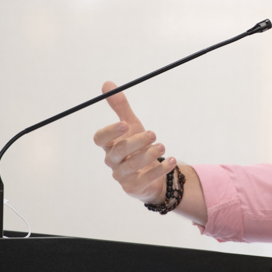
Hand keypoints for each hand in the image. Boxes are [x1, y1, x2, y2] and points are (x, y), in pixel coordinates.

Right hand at [92, 86, 176, 204]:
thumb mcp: (132, 126)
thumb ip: (121, 107)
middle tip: (152, 134)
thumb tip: (107, 83)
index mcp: (109, 145)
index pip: (100, 139)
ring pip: (132, 166)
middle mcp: (113, 161)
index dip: (110, 132)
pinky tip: (171, 160)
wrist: (151, 173)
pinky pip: (145, 180)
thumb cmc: (138, 147)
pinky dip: (160, 169)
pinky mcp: (133, 188)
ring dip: (148, 155)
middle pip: (119, 151)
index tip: (124, 125)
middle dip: (136, 142)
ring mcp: (122, 176)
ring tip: (162, 146)